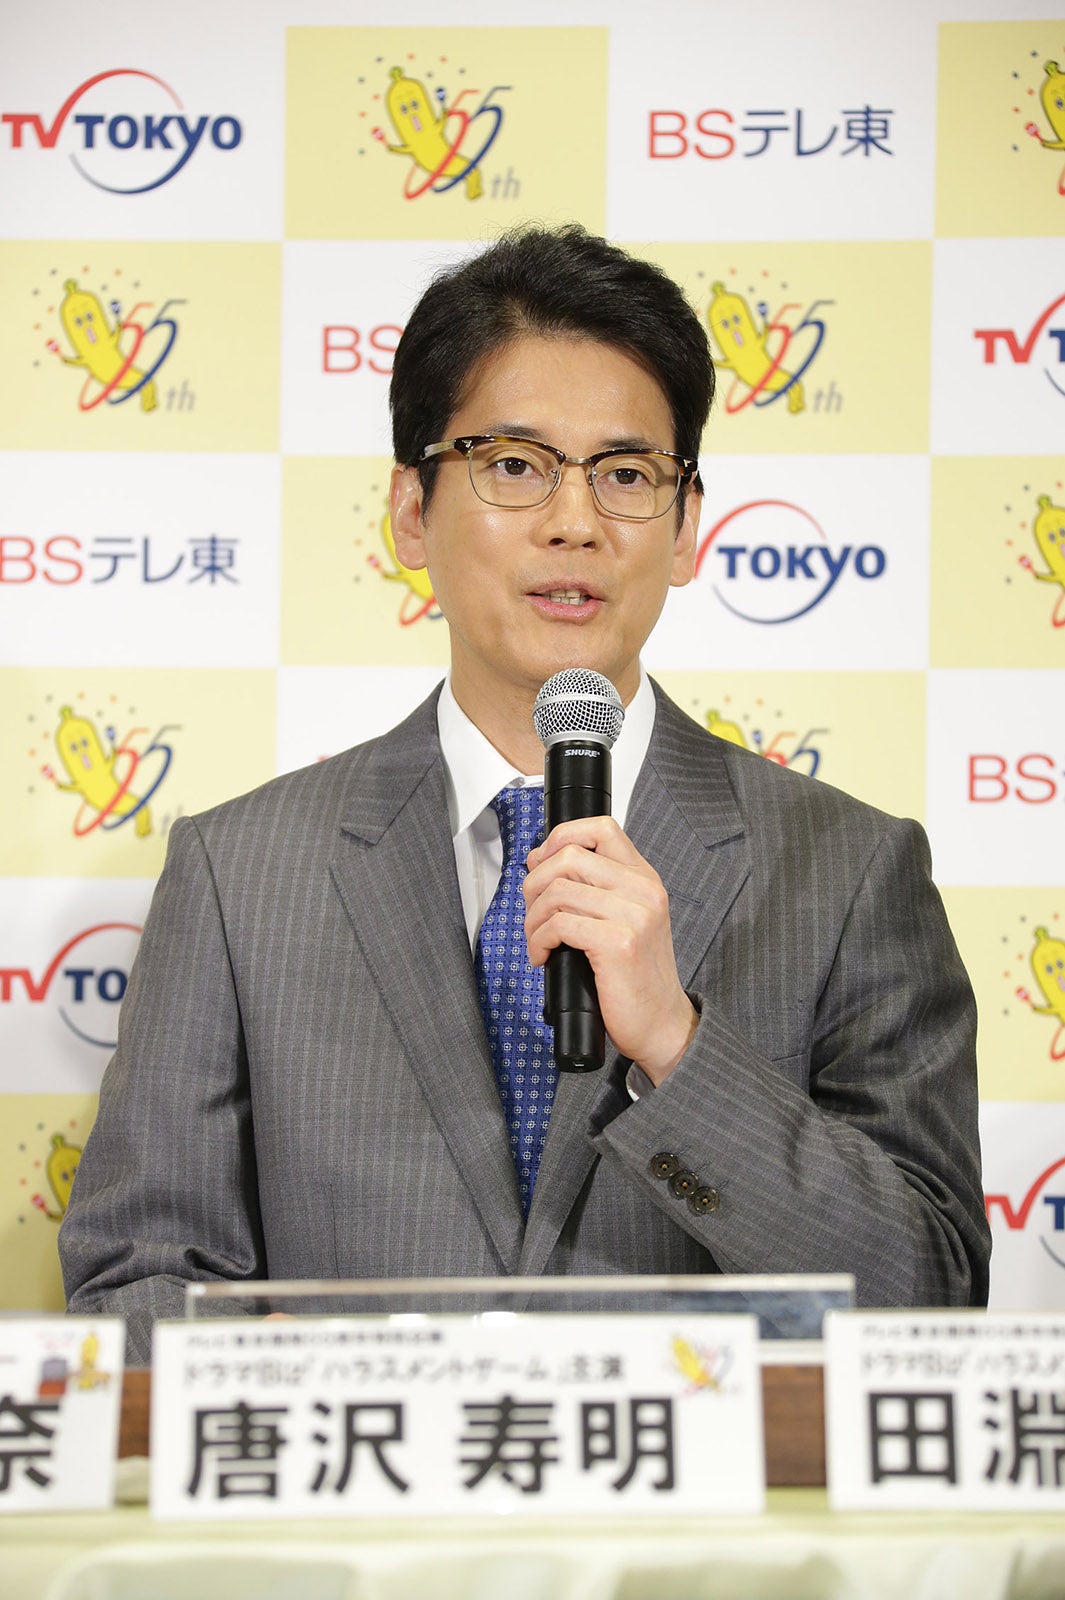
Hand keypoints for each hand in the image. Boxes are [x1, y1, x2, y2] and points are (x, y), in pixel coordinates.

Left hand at [523, 816, 697, 1083]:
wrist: (661, 1023)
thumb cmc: (635, 976)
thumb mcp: (624, 920)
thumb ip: (594, 888)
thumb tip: (542, 861)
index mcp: (644, 878)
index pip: (600, 828)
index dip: (560, 837)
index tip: (541, 863)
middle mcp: (643, 890)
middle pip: (568, 856)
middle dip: (534, 883)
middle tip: (532, 912)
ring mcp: (634, 915)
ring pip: (557, 890)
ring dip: (533, 918)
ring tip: (536, 940)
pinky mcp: (619, 943)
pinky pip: (559, 924)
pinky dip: (539, 941)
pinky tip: (543, 957)